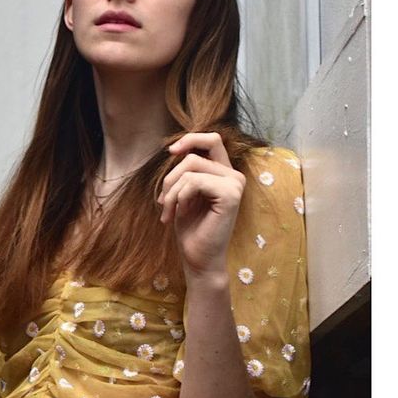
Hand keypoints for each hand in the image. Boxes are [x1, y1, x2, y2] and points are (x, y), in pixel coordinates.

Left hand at [156, 131, 244, 279]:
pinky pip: (194, 182)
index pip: (212, 140)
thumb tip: (176, 148)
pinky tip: (179, 215)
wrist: (198, 258)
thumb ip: (186, 171)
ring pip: (190, 169)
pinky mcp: (230, 195)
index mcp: (224, 173)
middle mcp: (233, 175)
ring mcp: (234, 184)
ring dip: (171, 192)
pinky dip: (179, 198)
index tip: (171, 151)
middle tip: (162, 202)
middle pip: (193, 156)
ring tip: (168, 212)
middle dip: (170, 178)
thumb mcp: (183, 194)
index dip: (190, 139)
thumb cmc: (190, 228)